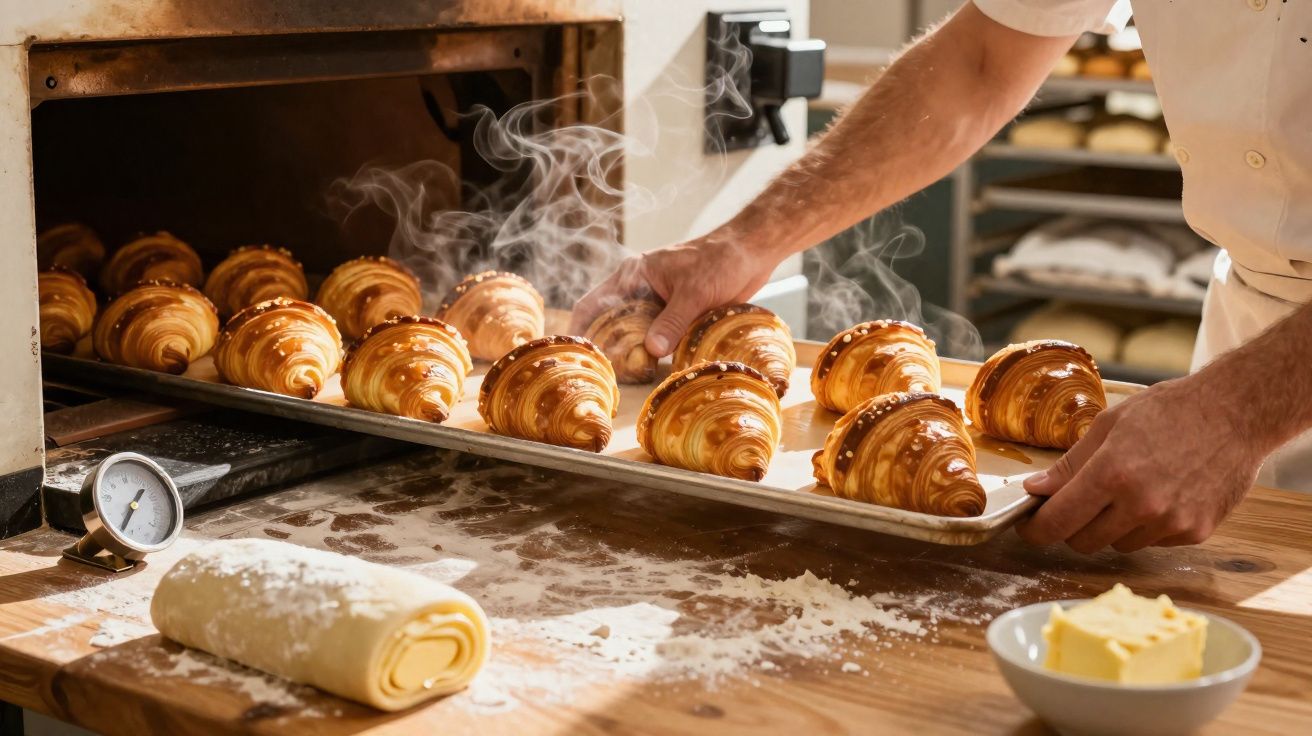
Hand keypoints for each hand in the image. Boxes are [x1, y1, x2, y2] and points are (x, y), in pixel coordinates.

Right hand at [570, 232, 781, 356]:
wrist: (751, 254)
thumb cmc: (720, 261)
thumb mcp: (695, 292)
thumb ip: (673, 321)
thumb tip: (651, 350)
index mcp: (633, 276)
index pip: (593, 304)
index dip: (581, 329)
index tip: (578, 355)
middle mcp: (639, 290)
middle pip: (611, 324)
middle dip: (607, 348)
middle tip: (606, 375)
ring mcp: (657, 303)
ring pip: (634, 333)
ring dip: (632, 352)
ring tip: (626, 379)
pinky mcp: (675, 315)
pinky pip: (657, 337)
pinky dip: (654, 352)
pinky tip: (654, 370)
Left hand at [1015, 376, 1260, 553]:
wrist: (1236, 412)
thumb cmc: (1170, 411)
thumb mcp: (1108, 425)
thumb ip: (1069, 465)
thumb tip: (1035, 490)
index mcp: (1112, 473)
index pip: (1057, 521)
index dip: (1035, 529)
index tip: (1028, 526)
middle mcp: (1141, 504)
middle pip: (1083, 541)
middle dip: (1072, 525)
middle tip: (1078, 502)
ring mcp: (1171, 523)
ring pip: (1117, 544)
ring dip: (1111, 526)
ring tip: (1129, 489)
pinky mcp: (1195, 533)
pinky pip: (1152, 542)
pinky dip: (1146, 526)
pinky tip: (1160, 495)